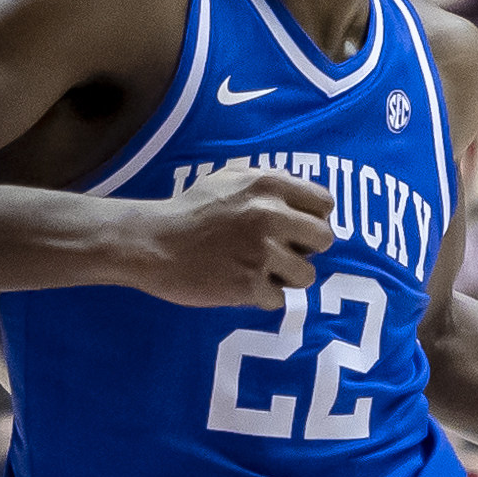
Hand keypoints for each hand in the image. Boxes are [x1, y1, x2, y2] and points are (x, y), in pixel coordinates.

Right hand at [135, 164, 333, 306]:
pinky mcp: (248, 284)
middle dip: (306, 249)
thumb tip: (305, 200)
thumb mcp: (230, 178)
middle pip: (324, 239)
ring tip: (260, 271)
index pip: (325, 203)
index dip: (313, 218)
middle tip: (282, 252)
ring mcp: (260, 251)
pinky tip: (240, 284)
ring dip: (286, 277)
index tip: (297, 228)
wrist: (153, 242)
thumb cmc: (190, 210)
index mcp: (269, 184)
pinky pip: (278, 299)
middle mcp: (270, 215)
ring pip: (306, 275)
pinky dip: (262, 296)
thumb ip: (270, 183)